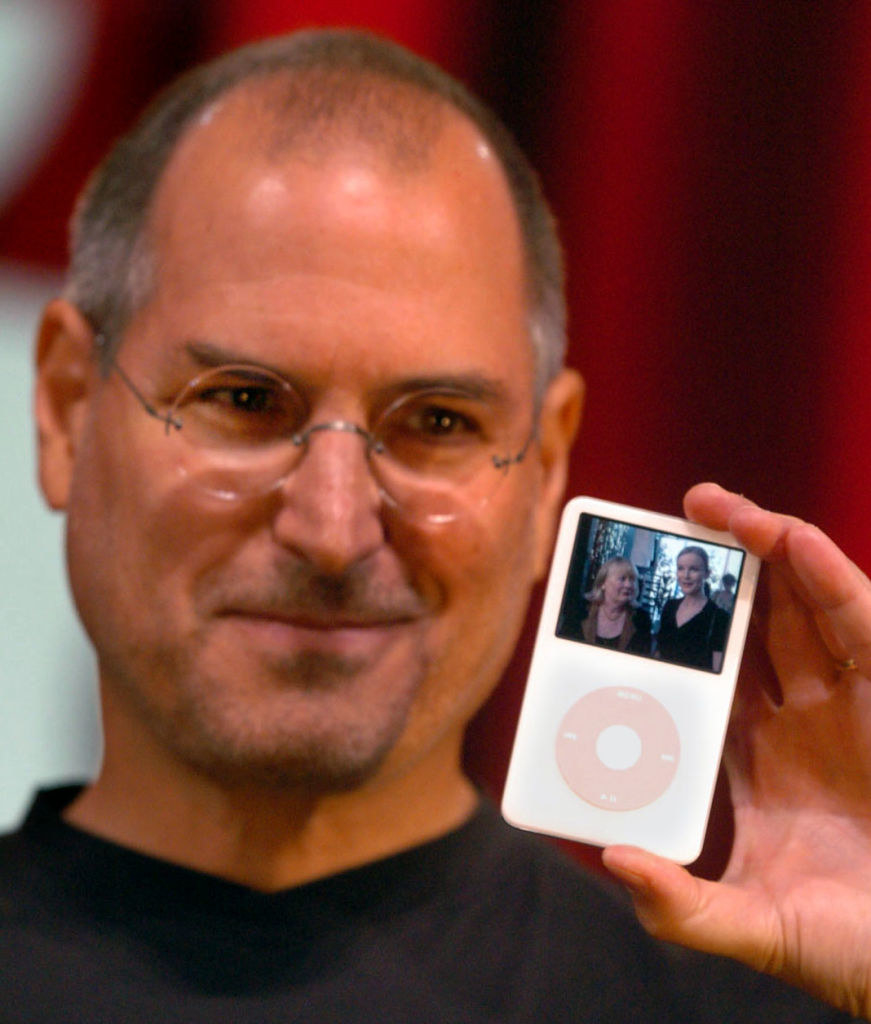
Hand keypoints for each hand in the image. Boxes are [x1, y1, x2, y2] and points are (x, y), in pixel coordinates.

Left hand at [602, 482, 870, 1019]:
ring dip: (763, 548)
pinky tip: (787, 538)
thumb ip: (683, 905)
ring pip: (801, 605)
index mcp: (755, 753)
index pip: (705, 672)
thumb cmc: (853, 947)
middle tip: (667, 525)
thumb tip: (616, 859)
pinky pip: (857, 621)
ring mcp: (845, 700)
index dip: (673, 632)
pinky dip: (826, 575)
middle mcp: (799, 716)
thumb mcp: (753, 925)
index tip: (629, 595)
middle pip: (752, 622)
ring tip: (714, 508)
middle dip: (715, 570)